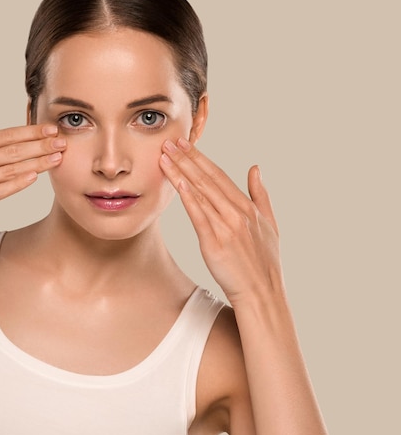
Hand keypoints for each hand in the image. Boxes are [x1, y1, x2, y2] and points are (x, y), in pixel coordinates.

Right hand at [0, 91, 64, 231]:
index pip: (6, 135)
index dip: (31, 131)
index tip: (52, 128)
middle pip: (13, 151)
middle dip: (41, 145)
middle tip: (64, 141)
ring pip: (11, 170)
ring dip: (37, 163)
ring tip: (58, 158)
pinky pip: (0, 191)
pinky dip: (18, 183)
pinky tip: (35, 177)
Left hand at [159, 138, 284, 306]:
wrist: (262, 292)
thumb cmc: (264, 263)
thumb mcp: (270, 224)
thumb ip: (261, 195)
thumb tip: (255, 168)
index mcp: (248, 207)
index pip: (219, 175)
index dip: (200, 158)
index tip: (185, 144)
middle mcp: (237, 213)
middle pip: (207, 179)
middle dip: (186, 158)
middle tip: (169, 142)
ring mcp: (227, 227)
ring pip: (200, 193)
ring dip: (181, 172)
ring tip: (164, 157)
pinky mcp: (215, 243)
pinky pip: (199, 215)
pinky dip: (188, 197)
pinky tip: (176, 183)